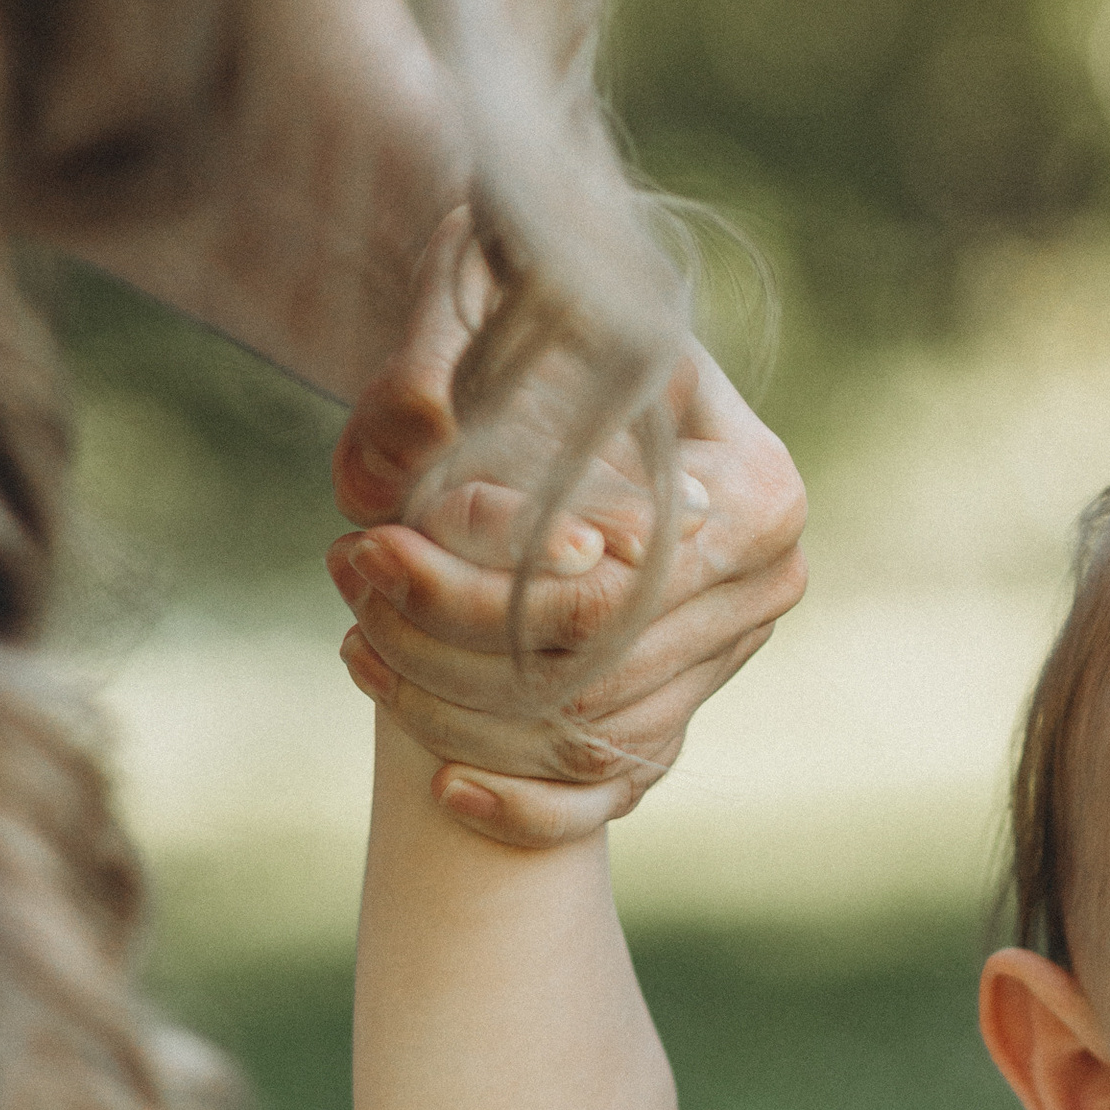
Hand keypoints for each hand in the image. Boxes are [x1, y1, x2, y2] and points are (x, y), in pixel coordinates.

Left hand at [327, 212, 806, 847]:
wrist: (565, 338)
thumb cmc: (539, 306)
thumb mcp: (501, 298)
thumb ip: (453, 354)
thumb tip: (423, 427)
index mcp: (757, 491)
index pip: (613, 589)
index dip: (480, 585)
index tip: (370, 542)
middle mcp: (763, 585)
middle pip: (593, 667)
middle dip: (448, 640)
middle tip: (346, 573)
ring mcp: (723, 658)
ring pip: (586, 735)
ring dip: (456, 708)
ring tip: (358, 638)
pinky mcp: (679, 706)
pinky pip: (611, 793)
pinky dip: (531, 810)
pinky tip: (445, 790)